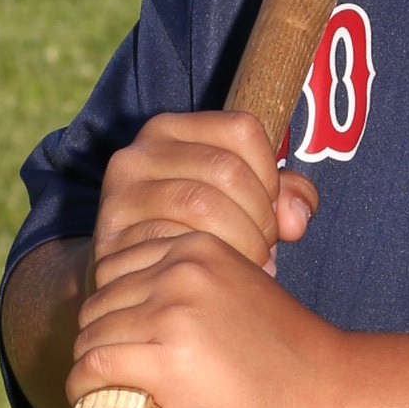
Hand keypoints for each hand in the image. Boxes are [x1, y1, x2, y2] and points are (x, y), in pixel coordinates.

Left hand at [68, 225, 341, 407]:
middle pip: (99, 301)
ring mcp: (172, 312)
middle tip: (116, 371)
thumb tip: (158, 304)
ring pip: (91, 334)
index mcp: (199, 247)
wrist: (326, 395)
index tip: (122, 336)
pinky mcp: (166, 359)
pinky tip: (89, 397)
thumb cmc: (288, 355)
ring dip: (89, 364)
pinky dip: (81, 385)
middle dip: (99, 336)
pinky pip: (94, 365)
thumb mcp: (242, 289)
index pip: (116, 264)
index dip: (111, 305)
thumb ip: (205, 282)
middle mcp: (181, 270)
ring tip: (106, 388)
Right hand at [92, 111, 316, 275]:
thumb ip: (282, 198)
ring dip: (241, 242)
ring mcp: (122, 191)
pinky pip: (173, 242)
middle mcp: (141, 151)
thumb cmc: (196, 234)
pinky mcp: (112, 232)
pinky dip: (206, 263)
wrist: (129, 279)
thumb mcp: (242, 204)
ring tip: (249, 266)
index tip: (271, 212)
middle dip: (260, 217)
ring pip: (203, 204)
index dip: (270, 174)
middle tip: (266, 251)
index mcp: (174, 129)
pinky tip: (216, 278)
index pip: (243, 129)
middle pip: (227, 169)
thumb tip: (296, 220)